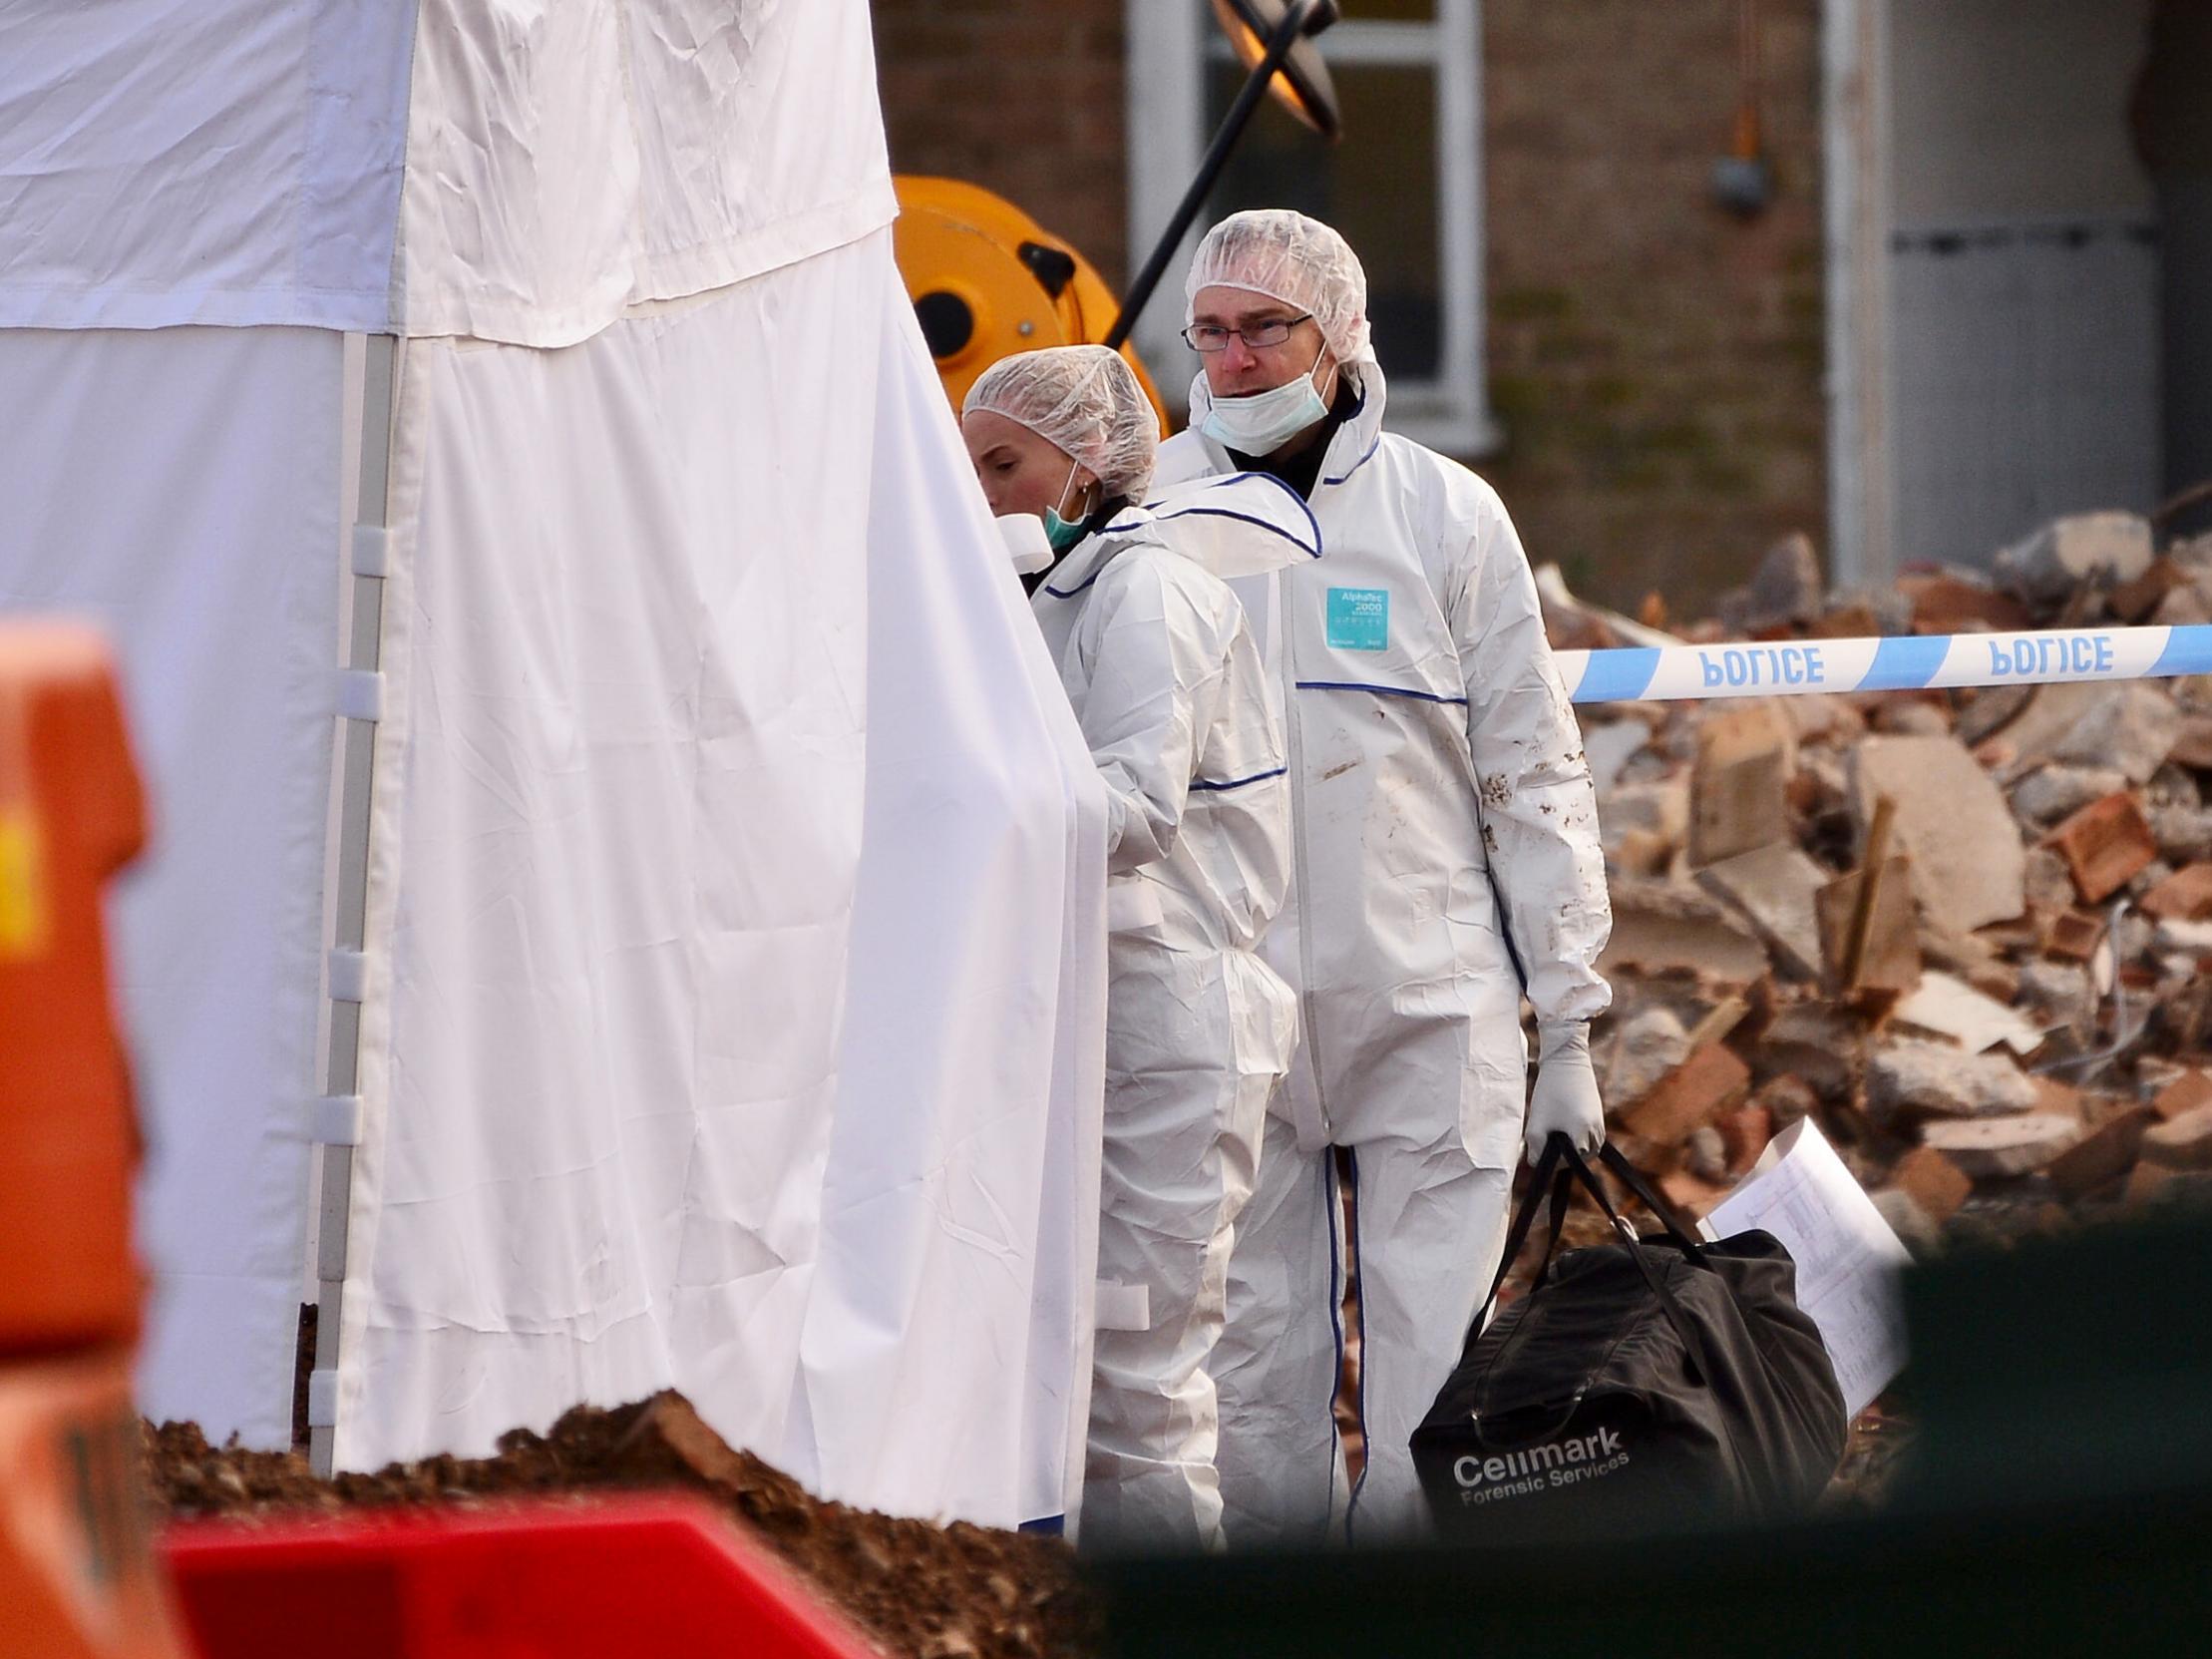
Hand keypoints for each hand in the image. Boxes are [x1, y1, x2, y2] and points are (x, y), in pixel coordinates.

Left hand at [1524, 1021, 1605, 1164]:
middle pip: (1577, 1159)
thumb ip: (1535, 1150)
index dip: (1550, 1158)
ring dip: (1568, 1144)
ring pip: (1583, 1149)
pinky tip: (1562, 1120)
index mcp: (1583, 1136)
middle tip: (1546, 1133)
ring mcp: (1600, 1127)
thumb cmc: (1549, 1092)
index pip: (1566, 1164)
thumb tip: (1538, 1165)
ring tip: (1554, 1124)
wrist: (1567, 1061)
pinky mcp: (1599, 1119)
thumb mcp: (1536, 1124)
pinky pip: (1587, 1138)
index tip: (1539, 1143)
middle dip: (1560, 1152)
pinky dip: (1574, 1135)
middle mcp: (1596, 1134)